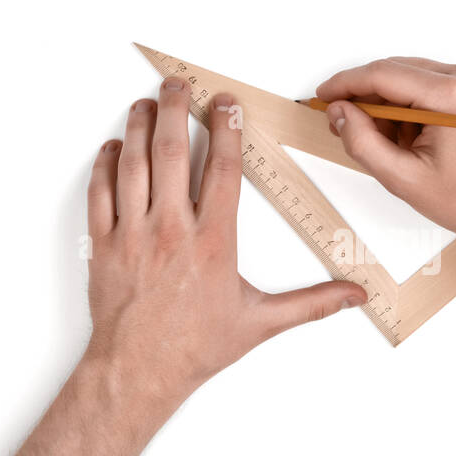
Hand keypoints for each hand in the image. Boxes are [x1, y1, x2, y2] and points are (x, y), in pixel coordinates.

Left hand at [83, 79, 366, 426]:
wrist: (138, 372)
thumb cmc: (196, 347)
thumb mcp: (260, 323)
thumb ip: (311, 303)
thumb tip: (355, 296)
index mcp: (213, 242)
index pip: (222, 168)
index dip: (226, 128)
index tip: (227, 103)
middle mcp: (170, 231)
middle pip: (171, 152)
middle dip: (174, 109)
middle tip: (177, 84)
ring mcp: (131, 235)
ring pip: (132, 164)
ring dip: (137, 126)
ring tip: (145, 103)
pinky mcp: (102, 245)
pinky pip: (99, 192)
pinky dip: (105, 164)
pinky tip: (113, 147)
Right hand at [316, 58, 455, 260]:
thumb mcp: (405, 179)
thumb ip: (363, 143)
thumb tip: (340, 115)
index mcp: (452, 96)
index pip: (383, 74)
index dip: (346, 84)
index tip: (324, 95)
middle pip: (397, 72)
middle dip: (366, 97)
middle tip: (343, 123)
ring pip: (413, 79)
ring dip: (390, 105)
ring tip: (386, 145)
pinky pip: (432, 87)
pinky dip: (412, 108)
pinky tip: (410, 141)